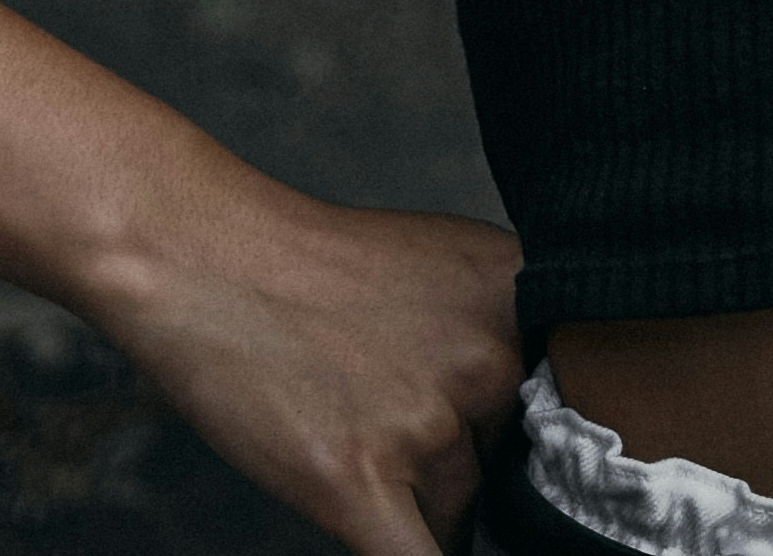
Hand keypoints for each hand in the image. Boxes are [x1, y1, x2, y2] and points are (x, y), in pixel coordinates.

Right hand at [93, 182, 524, 555]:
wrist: (200, 255)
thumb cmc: (314, 268)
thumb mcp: (447, 267)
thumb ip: (509, 338)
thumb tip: (553, 435)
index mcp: (522, 297)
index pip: (573, 407)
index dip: (534, 434)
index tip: (511, 445)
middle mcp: (489, 358)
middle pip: (506, 461)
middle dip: (461, 457)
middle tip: (393, 411)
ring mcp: (423, 423)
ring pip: (457, 513)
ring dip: (414, 499)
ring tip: (352, 430)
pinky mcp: (355, 481)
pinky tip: (375, 517)